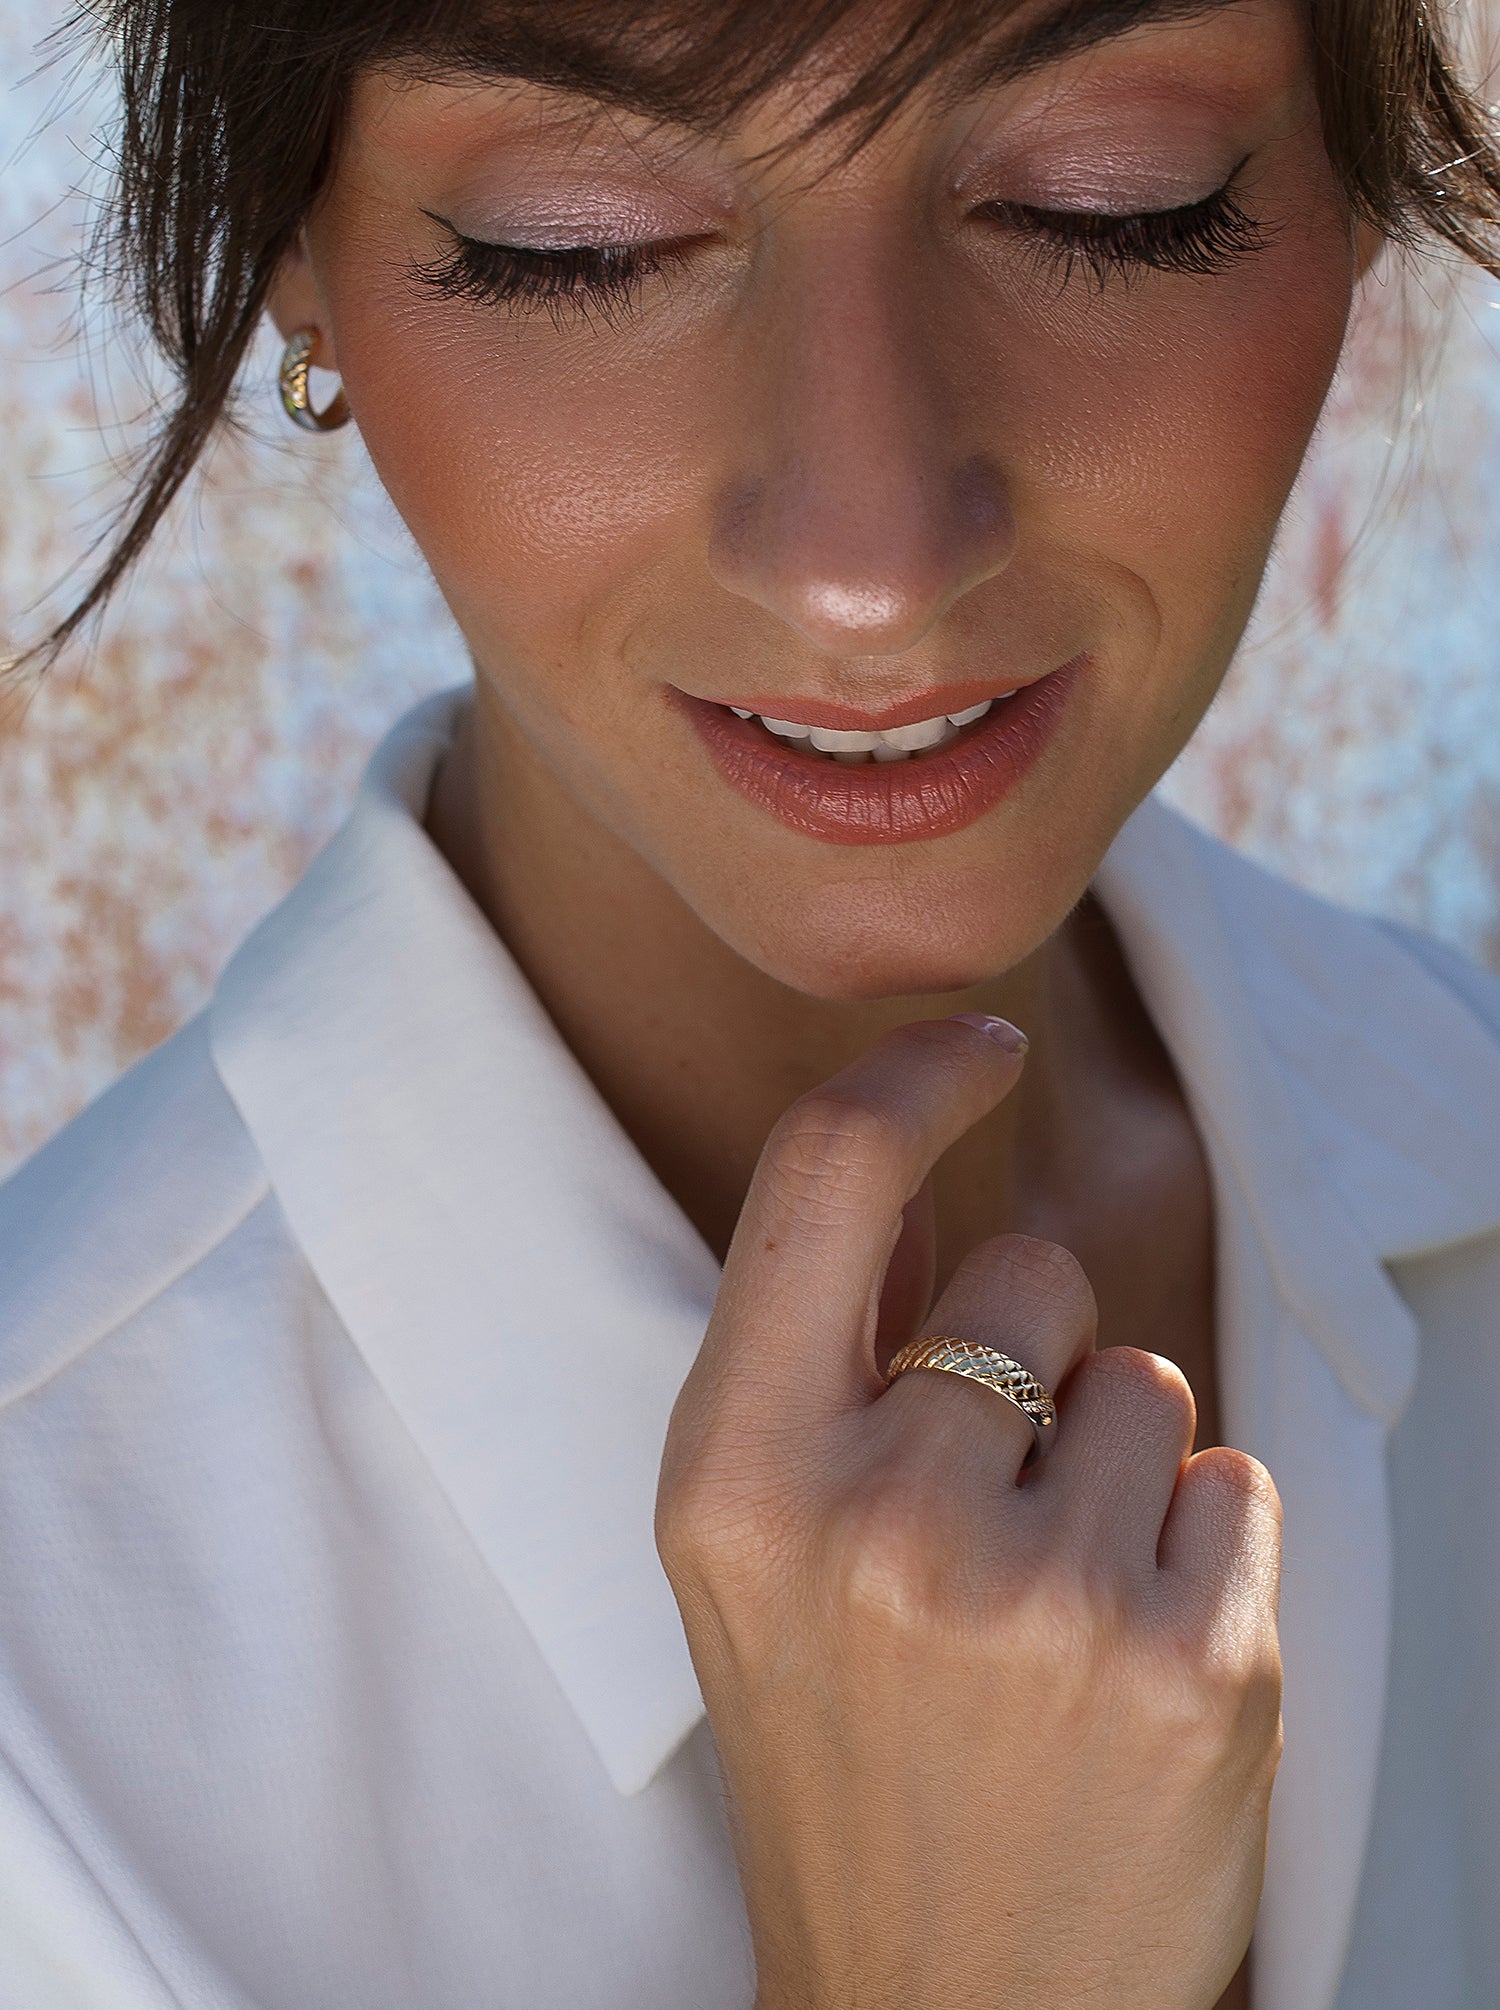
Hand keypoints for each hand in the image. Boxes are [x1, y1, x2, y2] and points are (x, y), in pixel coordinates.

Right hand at [656, 1016, 1281, 2009]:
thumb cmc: (844, 1753)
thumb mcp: (756, 1554)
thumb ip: (823, 1358)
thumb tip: (924, 1179)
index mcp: (734, 1477)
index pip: (825, 1174)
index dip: (912, 1074)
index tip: (978, 1045)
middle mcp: (879, 1522)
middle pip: (1031, 1274)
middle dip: (1027, 1358)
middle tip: (982, 1517)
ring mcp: (1046, 1598)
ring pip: (1146, 1372)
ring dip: (1116, 1460)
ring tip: (1051, 1608)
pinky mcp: (1199, 1664)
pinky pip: (1233, 1472)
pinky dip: (1197, 1544)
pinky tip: (1130, 1660)